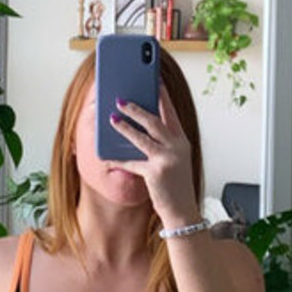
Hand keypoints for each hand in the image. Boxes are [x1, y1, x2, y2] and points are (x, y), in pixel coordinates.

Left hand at [108, 84, 200, 227]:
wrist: (183, 210)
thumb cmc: (175, 184)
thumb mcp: (174, 158)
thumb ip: (161, 141)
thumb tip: (139, 124)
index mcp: (181, 140)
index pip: (170, 112)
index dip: (162, 95)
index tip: (154, 80)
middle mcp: (177, 147)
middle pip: (154, 121)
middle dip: (136, 108)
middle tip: (120, 98)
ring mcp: (167, 159)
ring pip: (142, 137)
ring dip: (125, 126)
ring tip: (111, 117)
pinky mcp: (155, 173)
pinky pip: (132, 162)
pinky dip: (119, 159)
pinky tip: (108, 156)